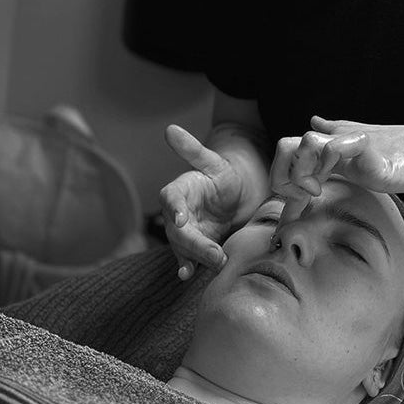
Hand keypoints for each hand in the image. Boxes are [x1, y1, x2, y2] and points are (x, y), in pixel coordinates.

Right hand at [159, 125, 247, 279]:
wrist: (234, 196)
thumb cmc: (222, 174)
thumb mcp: (212, 161)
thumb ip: (192, 149)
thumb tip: (170, 128)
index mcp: (179, 190)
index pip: (170, 198)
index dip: (174, 208)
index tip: (180, 219)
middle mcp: (177, 213)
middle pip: (177, 230)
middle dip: (193, 243)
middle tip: (214, 253)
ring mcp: (185, 232)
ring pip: (183, 247)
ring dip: (193, 258)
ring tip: (208, 266)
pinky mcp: (195, 247)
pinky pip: (189, 257)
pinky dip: (189, 266)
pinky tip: (189, 275)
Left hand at [270, 116, 403, 220]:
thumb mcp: (370, 154)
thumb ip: (341, 143)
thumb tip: (315, 121)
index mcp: (338, 144)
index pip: (294, 154)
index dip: (283, 182)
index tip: (288, 219)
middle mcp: (341, 140)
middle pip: (288, 144)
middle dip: (281, 176)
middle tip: (295, 204)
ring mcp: (356, 144)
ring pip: (306, 144)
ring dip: (299, 174)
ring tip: (310, 195)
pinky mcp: (372, 152)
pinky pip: (334, 149)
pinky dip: (322, 169)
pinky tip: (323, 190)